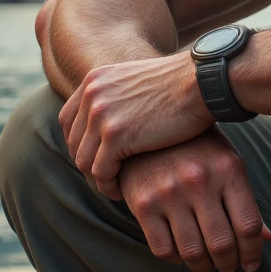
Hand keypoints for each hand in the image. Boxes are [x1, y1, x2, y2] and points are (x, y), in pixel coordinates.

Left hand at [60, 53, 212, 196]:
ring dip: (98, 180)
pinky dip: (108, 186)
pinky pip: (100, 171)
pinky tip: (123, 191)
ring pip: (84, 161)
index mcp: (95, 80)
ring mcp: (101, 114)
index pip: (68, 121)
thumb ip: (117, 97)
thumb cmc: (182, 86)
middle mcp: (92, 94)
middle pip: (74, 142)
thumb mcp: (138, 82)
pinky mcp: (116, 134)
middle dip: (89, 166)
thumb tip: (111, 121)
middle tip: (108, 179)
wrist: (202, 82)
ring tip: (115, 188)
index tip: (97, 161)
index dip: (80, 145)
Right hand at [119, 131, 270, 271]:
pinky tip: (181, 252)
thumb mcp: (227, 164)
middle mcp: (199, 180)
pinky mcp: (143, 204)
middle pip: (222, 244)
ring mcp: (169, 193)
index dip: (253, 253)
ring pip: (193, 252)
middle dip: (229, 264)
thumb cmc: (196, 150)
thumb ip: (244, 201)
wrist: (147, 128)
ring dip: (204, 267)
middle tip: (228, 266)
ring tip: (207, 264)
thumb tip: (266, 239)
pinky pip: (163, 250)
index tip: (251, 264)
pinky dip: (176, 260)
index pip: (248, 226)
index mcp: (228, 169)